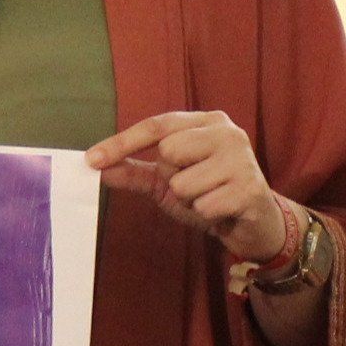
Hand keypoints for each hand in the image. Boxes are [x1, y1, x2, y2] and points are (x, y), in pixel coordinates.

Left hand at [84, 111, 295, 262]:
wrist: (254, 224)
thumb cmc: (211, 194)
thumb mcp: (168, 182)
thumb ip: (135, 172)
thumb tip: (96, 167)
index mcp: (208, 122)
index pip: (158, 125)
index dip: (123, 142)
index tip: (91, 159)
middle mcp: (228, 132)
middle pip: (168, 153)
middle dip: (172, 178)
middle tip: (195, 186)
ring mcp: (242, 158)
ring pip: (183, 183)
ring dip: (189, 201)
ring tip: (209, 199)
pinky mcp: (250, 188)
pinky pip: (202, 206)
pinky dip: (206, 215)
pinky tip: (223, 211)